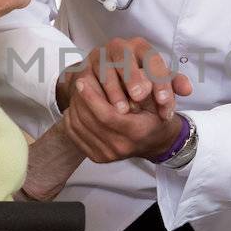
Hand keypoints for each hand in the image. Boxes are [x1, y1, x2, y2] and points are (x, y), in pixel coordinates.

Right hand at [56, 37, 191, 119]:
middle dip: (134, 78)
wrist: (103, 80)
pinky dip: (95, 93)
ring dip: (114, 90)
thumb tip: (187, 89)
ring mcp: (99, 56)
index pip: (152, 60)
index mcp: (140, 47)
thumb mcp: (155, 81)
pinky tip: (103, 107)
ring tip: (123, 109)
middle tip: (140, 97)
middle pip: (125, 59)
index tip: (164, 101)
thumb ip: (171, 84)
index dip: (160, 81)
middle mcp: (119, 47)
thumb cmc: (135, 80)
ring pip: (105, 69)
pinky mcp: (83, 68)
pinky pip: (88, 79)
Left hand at [64, 87, 183, 163]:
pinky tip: (77, 107)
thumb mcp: (159, 97)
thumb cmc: (156, 116)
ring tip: (77, 92)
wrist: (155, 141)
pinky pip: (75, 136)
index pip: (106, 115)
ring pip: (79, 127)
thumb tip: (134, 72)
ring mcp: (108, 155)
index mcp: (136, 132)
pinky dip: (71, 119)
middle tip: (78, 81)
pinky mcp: (97, 157)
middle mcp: (121, 147)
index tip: (82, 80)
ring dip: (75, 107)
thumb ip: (145, 84)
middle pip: (89, 121)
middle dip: (80, 99)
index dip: (91, 97)